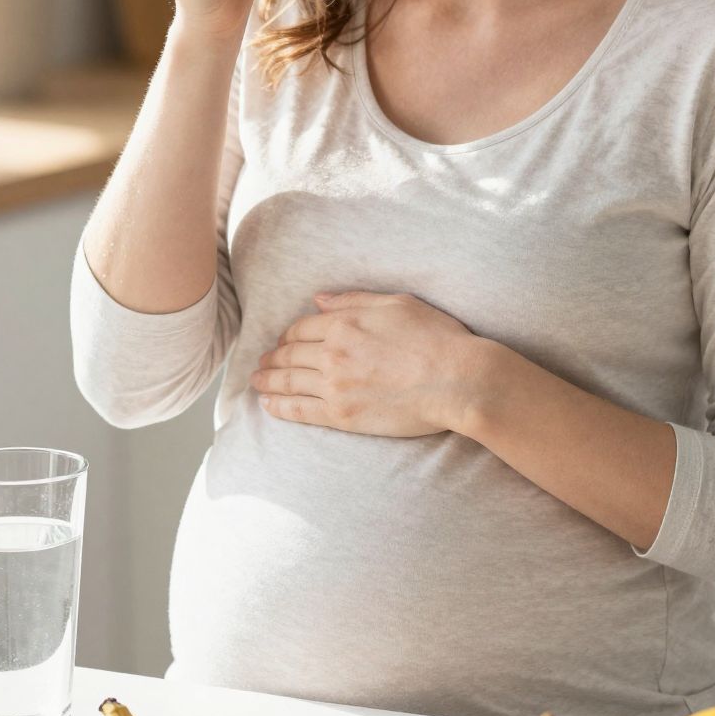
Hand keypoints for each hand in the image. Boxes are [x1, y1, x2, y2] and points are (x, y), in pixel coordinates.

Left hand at [248, 291, 485, 437]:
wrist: (456, 380)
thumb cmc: (436, 338)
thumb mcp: (396, 304)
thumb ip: (353, 300)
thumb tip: (320, 300)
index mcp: (344, 324)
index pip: (302, 328)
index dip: (289, 335)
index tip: (284, 341)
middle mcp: (333, 354)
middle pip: (290, 355)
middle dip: (273, 358)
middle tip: (263, 363)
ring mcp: (335, 387)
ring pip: (289, 382)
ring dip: (268, 380)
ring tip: (257, 381)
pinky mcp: (342, 416)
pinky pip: (300, 411)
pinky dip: (279, 407)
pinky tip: (268, 404)